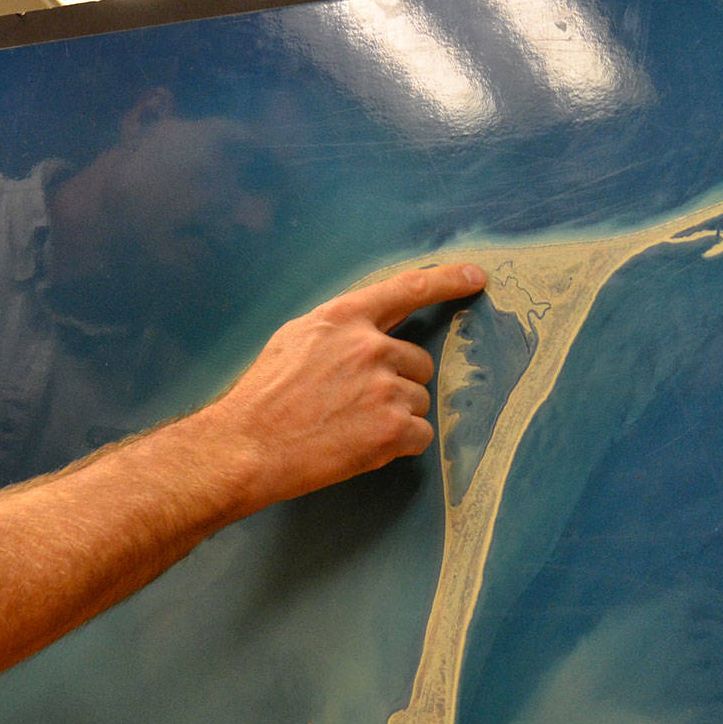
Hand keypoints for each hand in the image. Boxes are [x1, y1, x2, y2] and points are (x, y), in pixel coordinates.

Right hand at [195, 262, 486, 513]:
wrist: (247, 446)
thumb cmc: (263, 396)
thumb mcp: (295, 339)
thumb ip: (339, 331)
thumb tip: (371, 333)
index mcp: (344, 318)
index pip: (408, 288)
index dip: (447, 280)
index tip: (475, 277)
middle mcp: (369, 346)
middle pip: (419, 362)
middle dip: (398, 383)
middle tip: (356, 404)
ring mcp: (384, 386)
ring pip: (420, 400)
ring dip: (396, 416)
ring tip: (351, 426)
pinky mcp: (392, 427)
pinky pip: (421, 434)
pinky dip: (400, 445)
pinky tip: (363, 445)